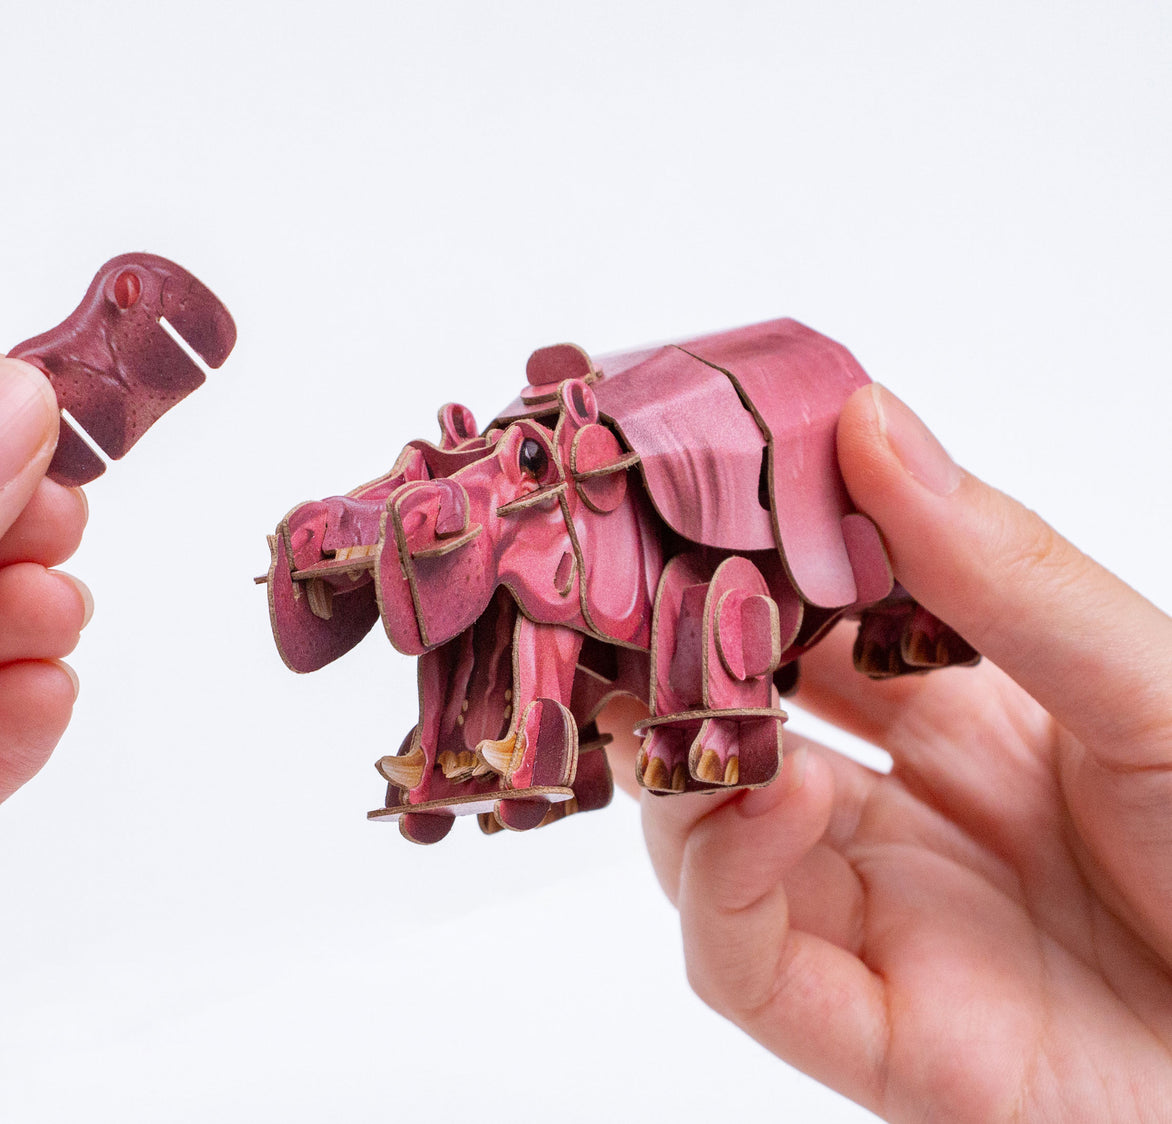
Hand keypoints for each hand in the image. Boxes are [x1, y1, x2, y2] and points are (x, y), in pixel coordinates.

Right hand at [600, 384, 1171, 1121]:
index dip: (744, 555)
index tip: (689, 478)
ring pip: (698, 830)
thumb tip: (866, 417)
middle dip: (674, 651)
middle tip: (631, 574)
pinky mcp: (860, 1029)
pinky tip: (773, 794)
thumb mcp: (1147, 689)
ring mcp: (871, 919)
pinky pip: (732, 957)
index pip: (811, 620)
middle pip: (732, 719)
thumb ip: (1002, 572)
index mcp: (965, 714)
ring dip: (677, 749)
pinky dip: (719, 869)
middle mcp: (899, 810)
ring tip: (703, 681)